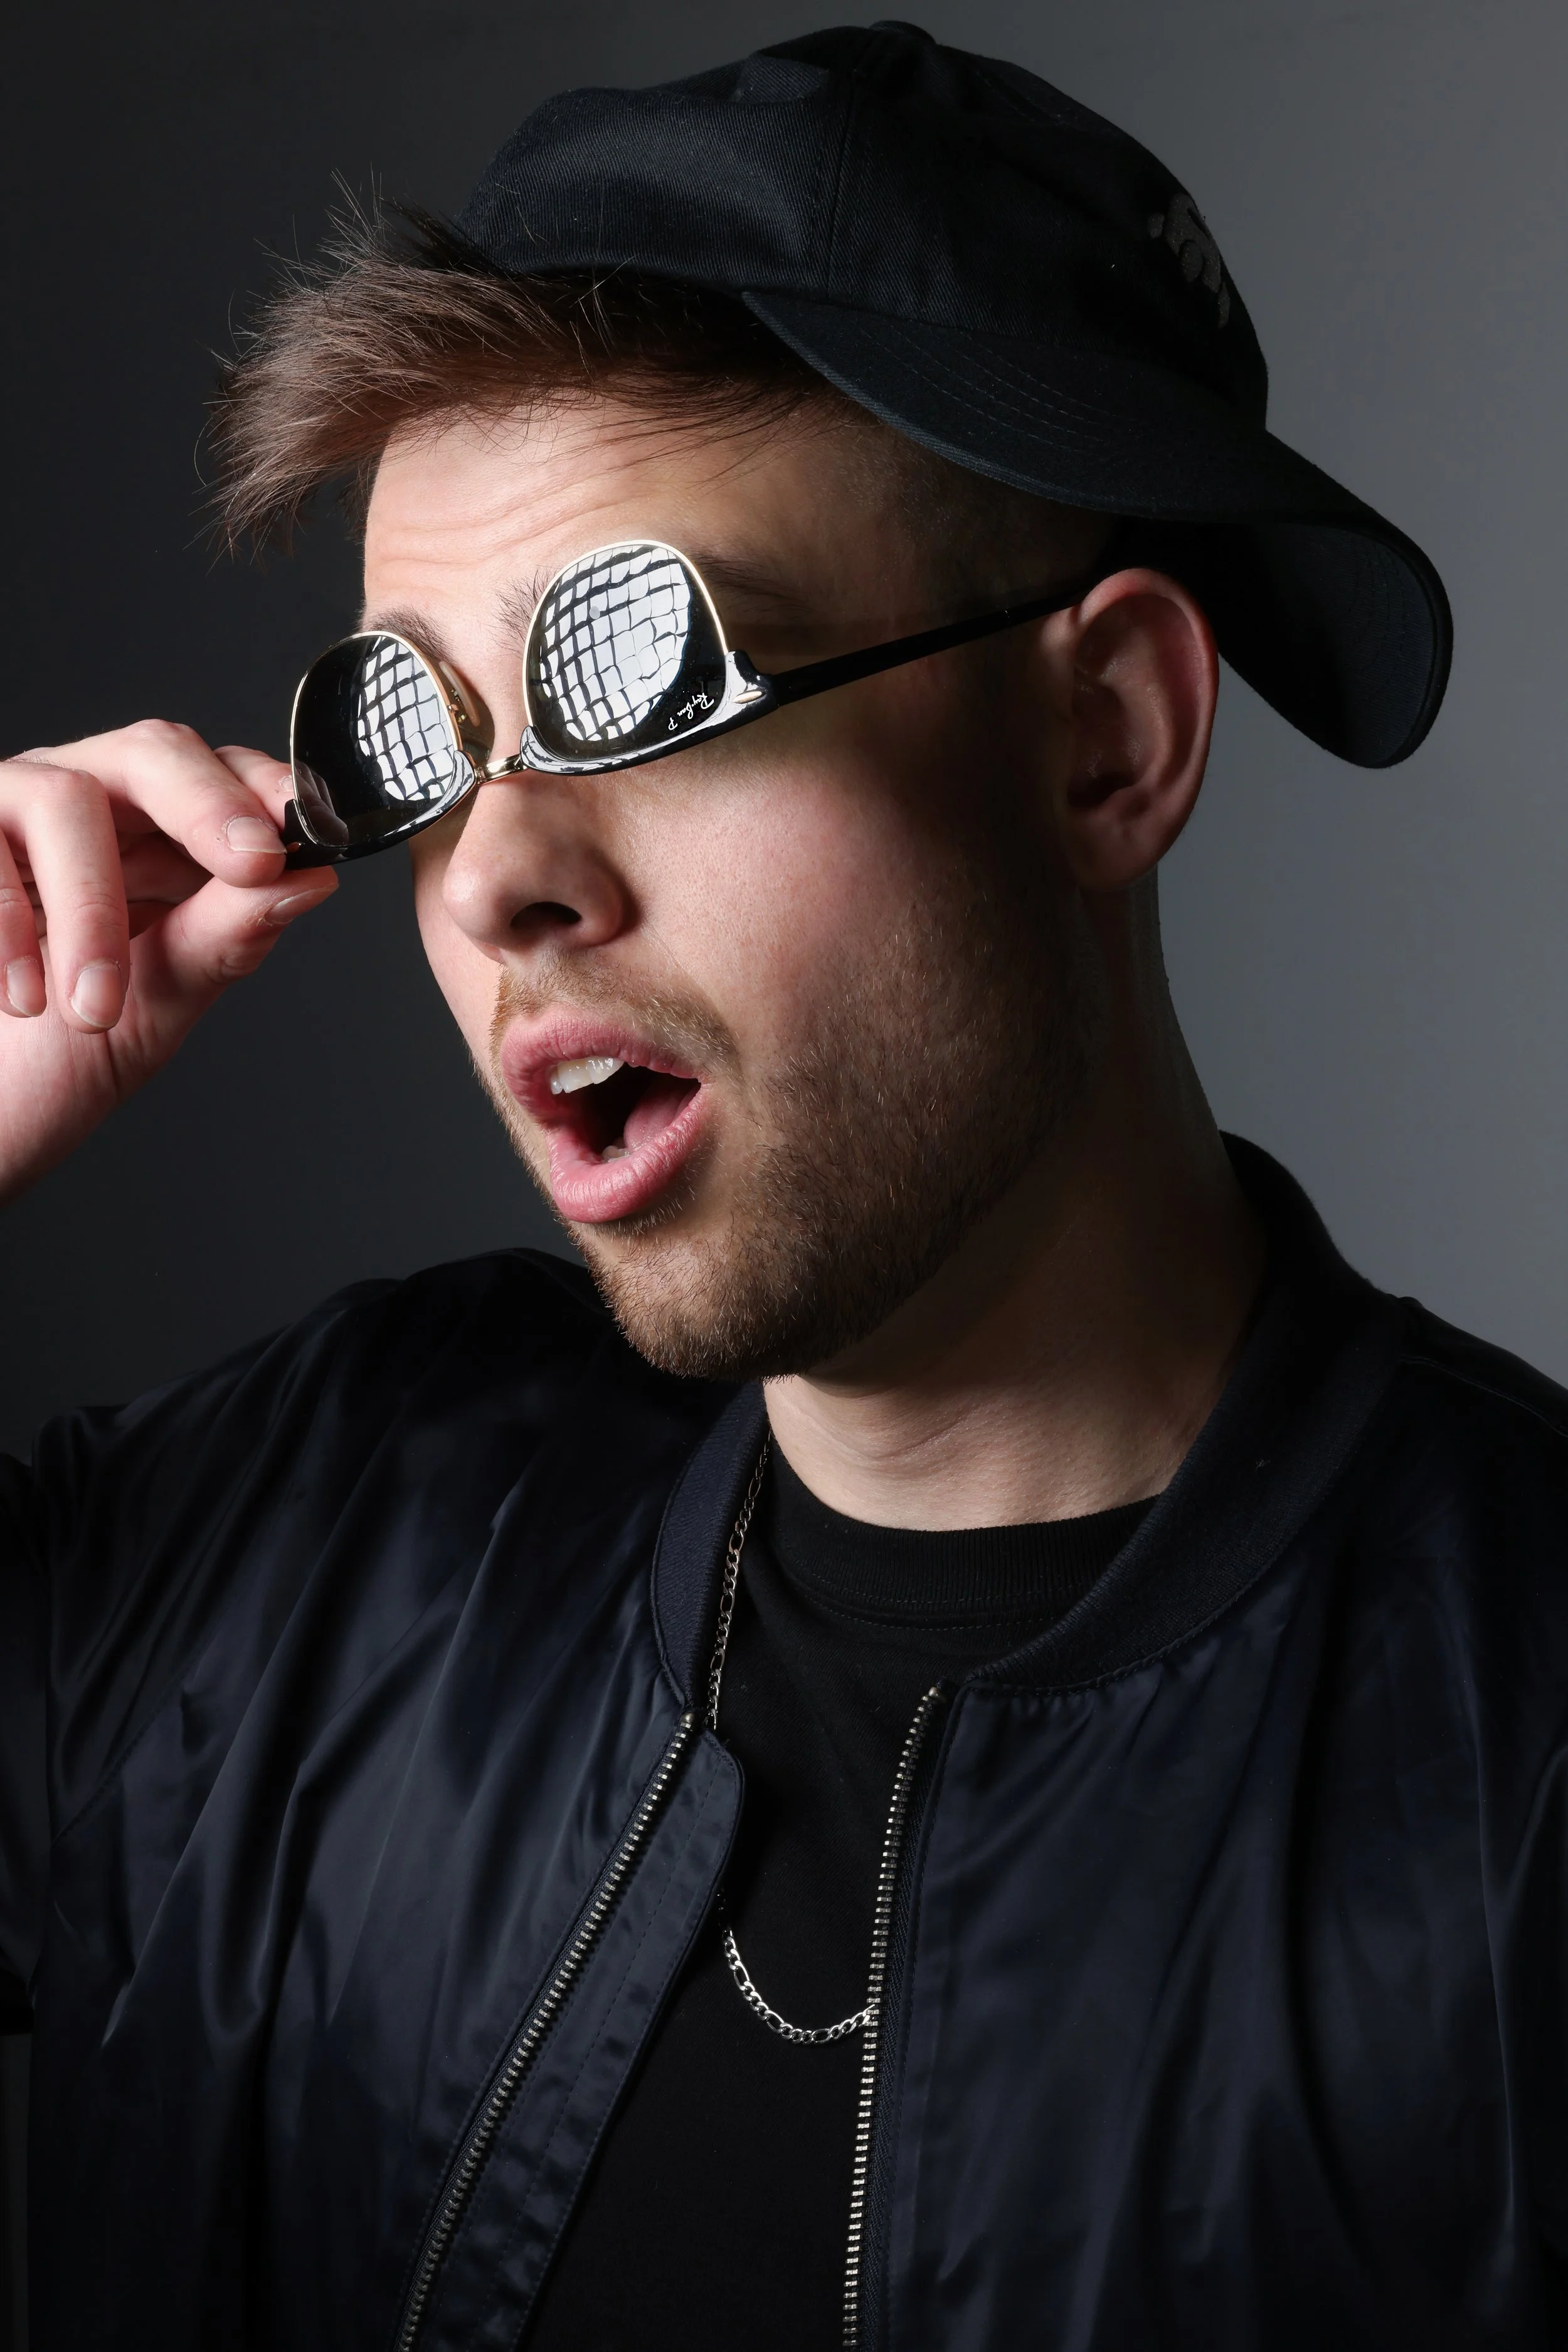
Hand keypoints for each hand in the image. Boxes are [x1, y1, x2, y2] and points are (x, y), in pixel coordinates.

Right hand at [0, 719, 336, 1203]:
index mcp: (147, 837)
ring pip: (64, 799)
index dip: (261, 791)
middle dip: (208, 806)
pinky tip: (21, 998)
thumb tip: (310, 880)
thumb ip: (223, 938)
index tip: (298, 837)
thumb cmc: (51, 1057)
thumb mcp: (156, 1003)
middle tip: (250, 863)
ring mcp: (4, 812)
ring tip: (93, 1009)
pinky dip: (9, 926)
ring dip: (92, 910)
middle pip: (151, 752)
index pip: (219, 774)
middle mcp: (79, 802)